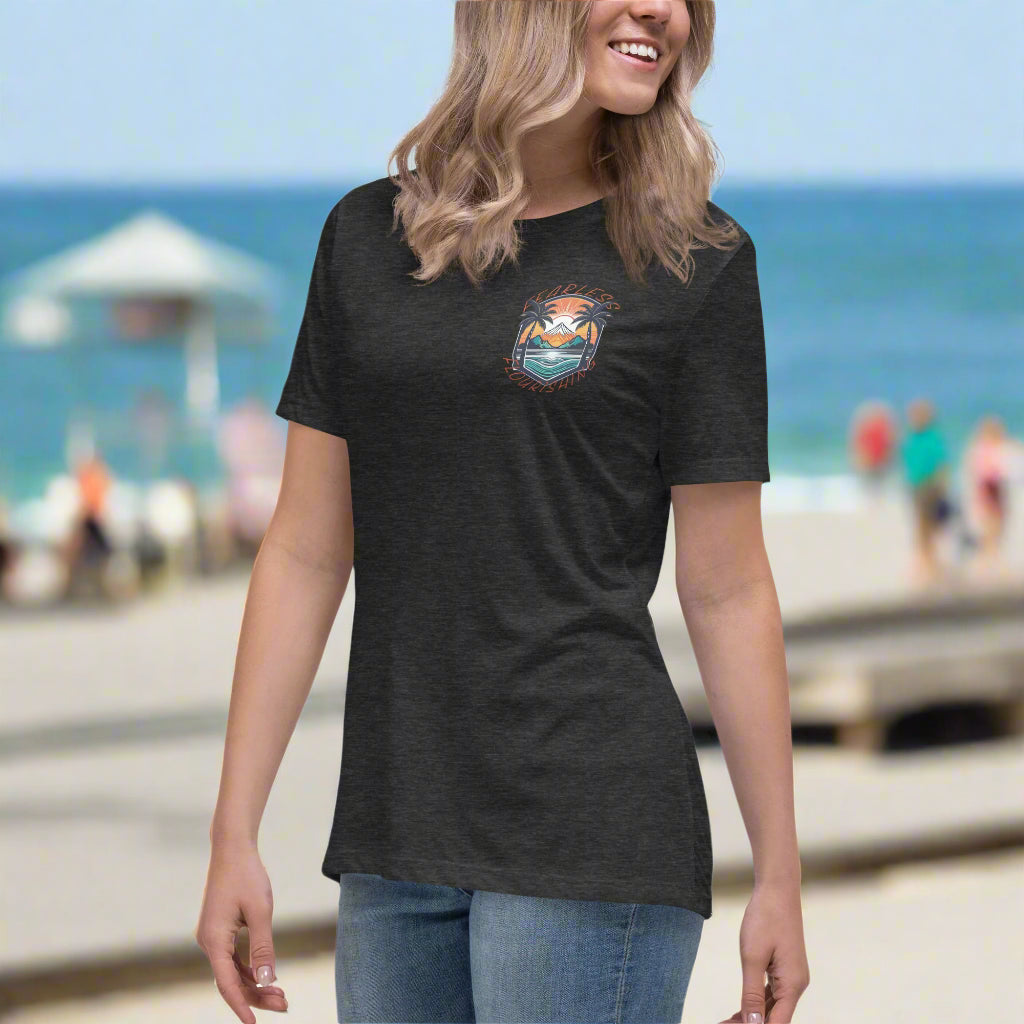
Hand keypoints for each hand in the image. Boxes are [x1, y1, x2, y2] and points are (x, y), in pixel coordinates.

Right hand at [194, 839, 288, 1021]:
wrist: (232, 848)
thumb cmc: (247, 875)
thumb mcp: (260, 911)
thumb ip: (263, 948)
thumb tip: (267, 981)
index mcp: (214, 939)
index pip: (227, 984)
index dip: (241, 1005)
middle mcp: (208, 941)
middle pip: (231, 980)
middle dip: (256, 996)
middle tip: (285, 1005)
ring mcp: (212, 936)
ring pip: (232, 971)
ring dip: (254, 984)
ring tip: (281, 996)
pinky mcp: (219, 930)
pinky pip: (232, 958)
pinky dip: (249, 969)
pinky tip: (266, 977)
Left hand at [717, 878, 809, 1022]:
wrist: (777, 890)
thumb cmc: (765, 919)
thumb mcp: (753, 957)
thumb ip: (752, 994)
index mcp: (792, 986)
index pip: (776, 1023)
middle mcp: (796, 985)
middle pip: (774, 1018)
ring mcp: (791, 977)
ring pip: (771, 1008)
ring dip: (751, 1018)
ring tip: (726, 1023)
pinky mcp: (784, 969)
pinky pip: (770, 995)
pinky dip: (755, 1004)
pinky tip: (739, 1012)